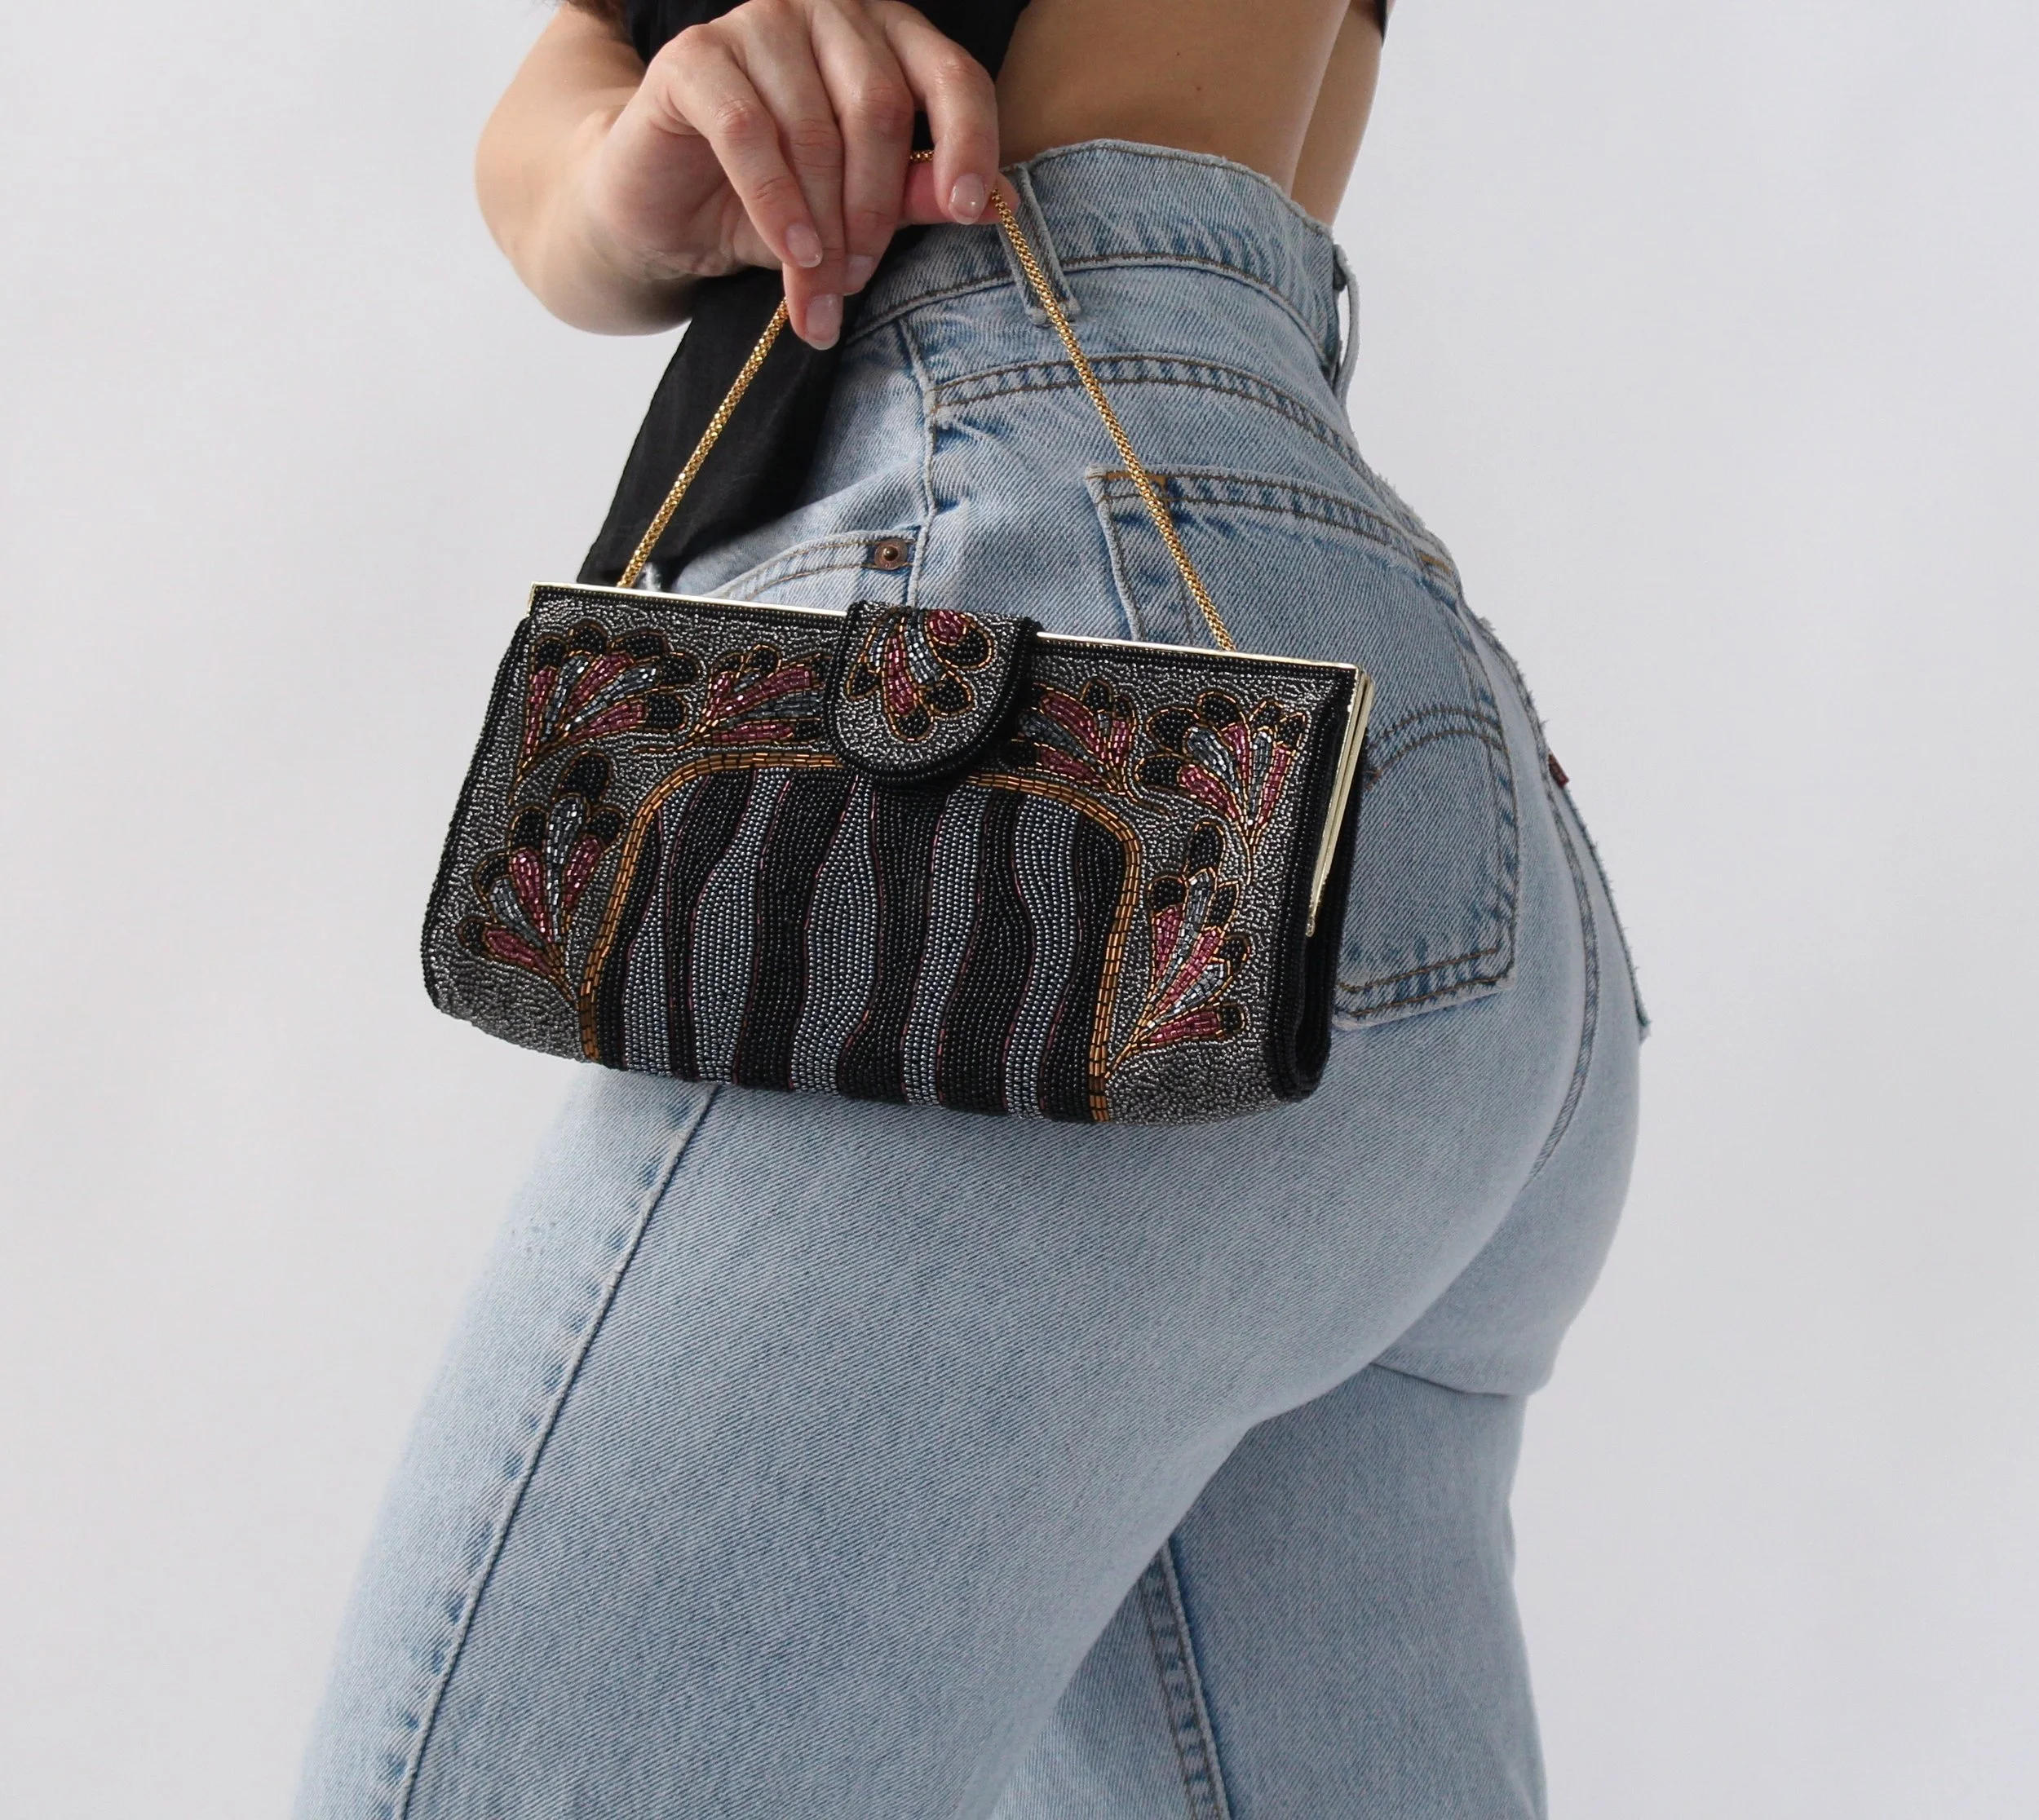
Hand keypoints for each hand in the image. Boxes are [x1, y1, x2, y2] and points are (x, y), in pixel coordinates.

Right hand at [580, 0, 1000, 346]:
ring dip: (823, 225)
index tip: (972, 210)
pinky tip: (790, 252)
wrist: (665, 215)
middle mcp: (827, 13)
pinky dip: (775, 202)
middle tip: (859, 280)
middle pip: (881, 108)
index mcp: (885, 38)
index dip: (971, 142)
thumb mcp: (853, 211)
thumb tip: (996, 206)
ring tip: (819, 291)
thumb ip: (914, 196)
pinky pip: (748, 132)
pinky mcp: (695, 56)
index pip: (952, 76)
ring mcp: (758, 24)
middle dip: (874, 210)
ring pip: (815, 129)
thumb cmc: (770, 206)